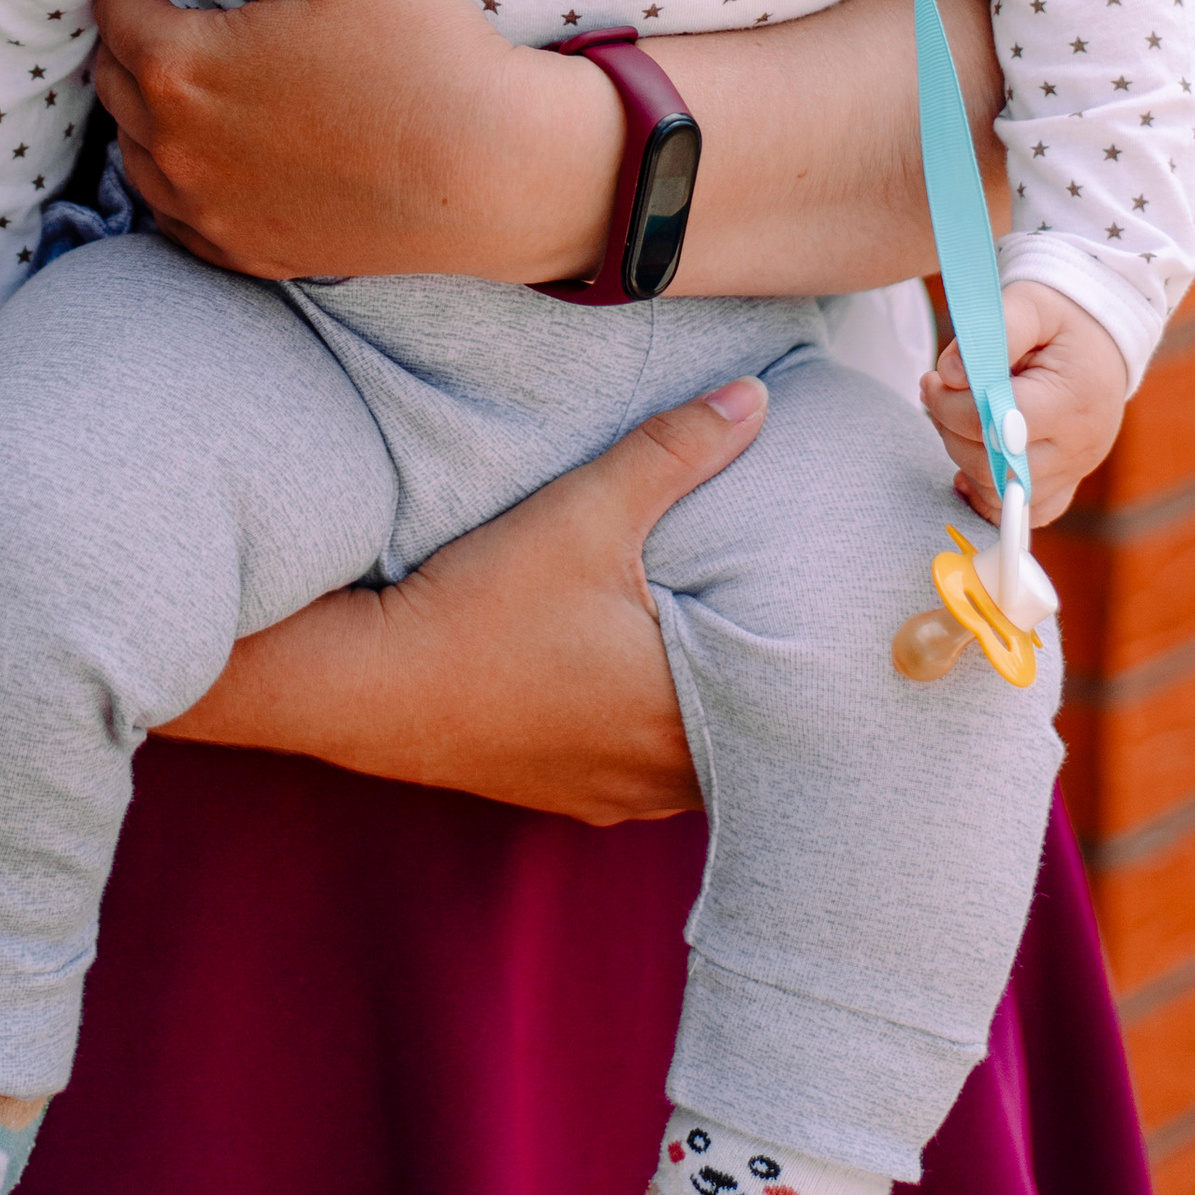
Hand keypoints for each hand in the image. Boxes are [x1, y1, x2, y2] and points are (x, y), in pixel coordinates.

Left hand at [92, 0, 619, 283]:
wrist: (494, 171)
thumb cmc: (422, 45)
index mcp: (183, 66)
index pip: (113, 11)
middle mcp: (176, 150)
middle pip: (111, 82)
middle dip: (132, 41)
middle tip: (179, 15)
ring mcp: (207, 213)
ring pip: (133, 153)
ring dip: (147, 111)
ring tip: (200, 78)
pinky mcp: (244, 254)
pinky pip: (174, 215)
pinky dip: (179, 177)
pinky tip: (221, 149)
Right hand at [160, 374, 768, 821]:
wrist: (359, 685)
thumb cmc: (477, 606)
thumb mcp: (582, 513)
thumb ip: (673, 453)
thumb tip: (753, 399)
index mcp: (679, 721)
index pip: (784, 723)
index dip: (811, 686)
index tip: (834, 652)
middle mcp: (650, 778)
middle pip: (739, 753)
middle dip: (757, 701)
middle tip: (783, 648)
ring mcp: (600, 794)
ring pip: (684, 771)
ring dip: (698, 725)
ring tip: (714, 667)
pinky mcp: (551, 794)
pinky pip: (627, 778)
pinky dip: (640, 740)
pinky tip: (627, 696)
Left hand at [920, 281, 1126, 529]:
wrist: (1103, 339)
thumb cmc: (1061, 319)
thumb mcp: (1030, 302)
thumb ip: (992, 331)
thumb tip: (951, 374)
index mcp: (1073, 400)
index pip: (996, 424)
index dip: (951, 406)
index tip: (933, 380)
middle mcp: (1079, 446)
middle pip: (994, 466)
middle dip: (949, 430)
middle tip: (937, 395)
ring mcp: (1075, 471)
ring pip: (1000, 493)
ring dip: (963, 457)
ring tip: (957, 416)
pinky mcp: (1066, 484)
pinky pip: (1023, 513)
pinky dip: (989, 495)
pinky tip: (973, 460)